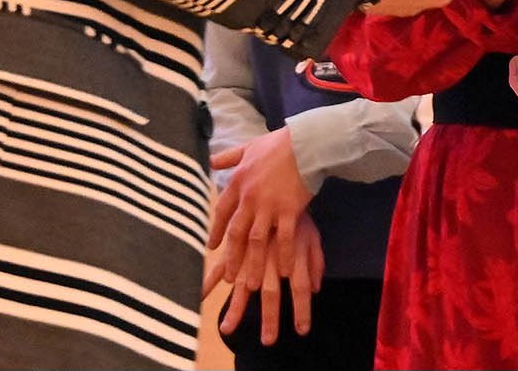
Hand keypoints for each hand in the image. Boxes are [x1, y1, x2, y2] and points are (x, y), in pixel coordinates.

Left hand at [205, 129, 312, 318]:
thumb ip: (228, 157)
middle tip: (229, 277)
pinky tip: (282, 271)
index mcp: (239, 181)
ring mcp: (269, 205)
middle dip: (232, 256)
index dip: (216, 230)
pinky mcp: (289, 210)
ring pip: (256, 241)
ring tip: (250, 284)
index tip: (212, 247)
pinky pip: (284, 239)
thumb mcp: (248, 147)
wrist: (306, 143)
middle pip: (237, 232)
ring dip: (252, 263)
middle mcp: (250, 197)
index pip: (222, 211)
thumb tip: (209, 160)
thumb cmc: (278, 144)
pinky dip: (282, 256)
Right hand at [214, 210, 322, 344]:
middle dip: (270, 317)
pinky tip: (201, 296)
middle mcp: (271, 255)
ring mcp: (252, 250)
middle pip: (271, 292)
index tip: (302, 330)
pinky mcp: (236, 244)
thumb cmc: (295, 210)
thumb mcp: (311, 235)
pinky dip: (211, 281)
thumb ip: (315, 261)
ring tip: (228, 329)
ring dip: (238, 306)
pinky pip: (221, 264)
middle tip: (267, 341)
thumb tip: (316, 288)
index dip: (302, 309)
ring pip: (244, 283)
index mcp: (293, 251)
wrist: (277, 176)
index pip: (301, 286)